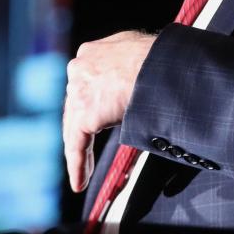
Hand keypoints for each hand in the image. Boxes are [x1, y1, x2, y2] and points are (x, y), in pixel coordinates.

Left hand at [63, 31, 155, 191]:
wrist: (159, 65)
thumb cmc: (159, 59)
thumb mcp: (138, 53)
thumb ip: (127, 65)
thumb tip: (138, 78)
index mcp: (92, 52)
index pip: (86, 83)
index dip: (91, 103)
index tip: (96, 118)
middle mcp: (80, 68)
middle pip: (76, 105)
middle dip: (82, 128)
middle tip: (87, 150)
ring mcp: (79, 89)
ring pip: (74, 126)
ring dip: (79, 152)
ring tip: (83, 174)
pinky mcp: (84, 112)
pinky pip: (76, 144)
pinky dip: (78, 164)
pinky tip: (80, 181)